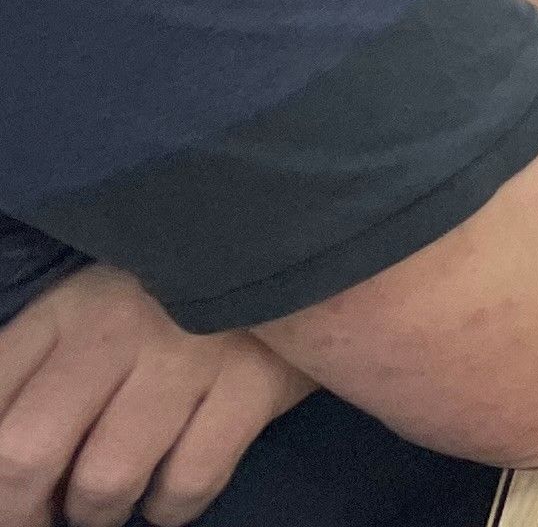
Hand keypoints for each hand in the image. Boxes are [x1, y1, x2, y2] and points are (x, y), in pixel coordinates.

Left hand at [0, 265, 309, 526]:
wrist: (296, 251)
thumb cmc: (167, 301)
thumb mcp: (87, 314)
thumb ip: (30, 372)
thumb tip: (5, 463)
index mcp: (65, 309)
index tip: (13, 491)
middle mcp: (116, 327)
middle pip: (26, 455)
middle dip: (24, 512)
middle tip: (46, 518)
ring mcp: (188, 353)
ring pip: (105, 480)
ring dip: (100, 513)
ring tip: (111, 503)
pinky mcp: (252, 381)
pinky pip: (189, 482)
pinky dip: (171, 508)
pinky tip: (170, 492)